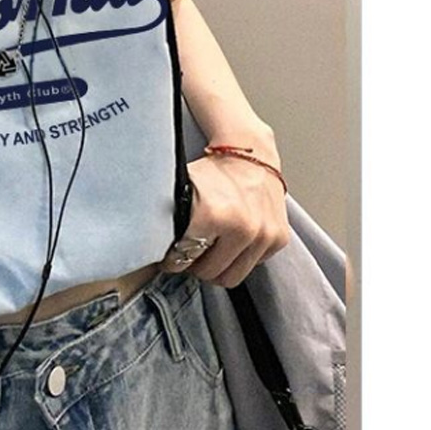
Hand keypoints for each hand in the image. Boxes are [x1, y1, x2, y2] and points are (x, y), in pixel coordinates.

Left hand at [174, 143, 288, 292]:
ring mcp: (265, 235)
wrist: (250, 153)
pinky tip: (231, 241)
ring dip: (219, 267)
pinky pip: (252, 265)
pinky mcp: (279, 239)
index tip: (170, 259)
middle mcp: (244, 228)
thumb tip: (151, 249)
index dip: (173, 260)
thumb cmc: (215, 171)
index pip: (184, 258)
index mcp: (214, 215)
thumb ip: (169, 220)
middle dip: (196, 266)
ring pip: (232, 276)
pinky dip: (240, 257)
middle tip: (190, 255)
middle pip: (210, 273)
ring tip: (209, 251)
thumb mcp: (183, 189)